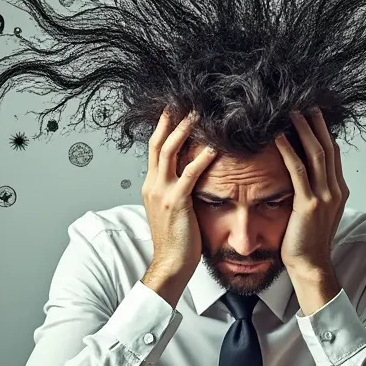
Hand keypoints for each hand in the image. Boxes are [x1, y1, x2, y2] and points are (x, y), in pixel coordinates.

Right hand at [142, 108, 218, 277]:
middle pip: (158, 143)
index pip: (155, 149)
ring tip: (199, 115)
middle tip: (184, 101)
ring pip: (170, 152)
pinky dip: (202, 158)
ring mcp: (162, 192)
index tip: (174, 109)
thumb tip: (186, 175)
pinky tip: (214, 148)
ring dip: (184, 131)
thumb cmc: (176, 240)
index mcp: (151, 186)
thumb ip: (174, 190)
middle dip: (170, 120)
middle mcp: (153, 185)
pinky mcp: (176, 202)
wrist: (170, 264)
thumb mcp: (169, 209)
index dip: (163, 128)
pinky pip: (190, 174)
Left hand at [274, 109, 349, 274]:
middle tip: (305, 104)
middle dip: (316, 123)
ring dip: (303, 130)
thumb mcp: (317, 211)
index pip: (333, 153)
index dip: (324, 132)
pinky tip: (279, 138)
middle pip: (327, 147)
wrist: (311, 265)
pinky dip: (289, 151)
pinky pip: (298, 171)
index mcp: (338, 190)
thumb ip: (315, 190)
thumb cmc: (308, 241)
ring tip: (292, 113)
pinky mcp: (309, 204)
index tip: (313, 114)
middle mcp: (335, 190)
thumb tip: (303, 173)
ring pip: (316, 154)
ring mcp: (324, 196)